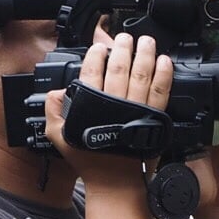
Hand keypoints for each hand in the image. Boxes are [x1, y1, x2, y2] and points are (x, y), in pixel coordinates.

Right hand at [43, 33, 173, 189]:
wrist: (114, 180)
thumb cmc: (89, 159)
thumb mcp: (59, 136)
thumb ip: (53, 111)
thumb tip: (55, 91)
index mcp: (91, 106)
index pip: (92, 72)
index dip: (96, 56)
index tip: (99, 47)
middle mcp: (114, 104)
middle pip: (119, 68)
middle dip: (122, 48)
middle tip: (124, 37)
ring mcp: (135, 109)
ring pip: (141, 75)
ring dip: (144, 54)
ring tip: (145, 40)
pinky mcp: (153, 117)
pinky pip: (161, 92)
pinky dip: (164, 75)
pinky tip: (165, 61)